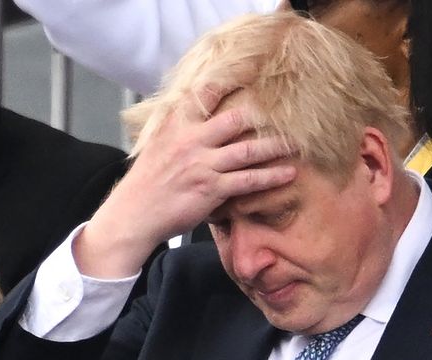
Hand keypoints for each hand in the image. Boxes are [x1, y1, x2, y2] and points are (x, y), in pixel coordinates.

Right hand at [74, 88, 295, 278]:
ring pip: (248, 150)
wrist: (135, 213)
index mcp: (177, 125)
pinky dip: (271, 177)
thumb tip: (202, 120)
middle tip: (285, 115)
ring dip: (275, 147)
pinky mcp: (212, 189)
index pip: (203, 94)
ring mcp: (203, 164)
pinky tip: (287, 174)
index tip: (251, 73)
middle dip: (262, 117)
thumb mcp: (158, 145)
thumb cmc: (148, 181)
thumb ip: (181, 130)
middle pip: (235, 120)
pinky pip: (248, 180)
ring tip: (296, 143)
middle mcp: (191, 140)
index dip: (227, 82)